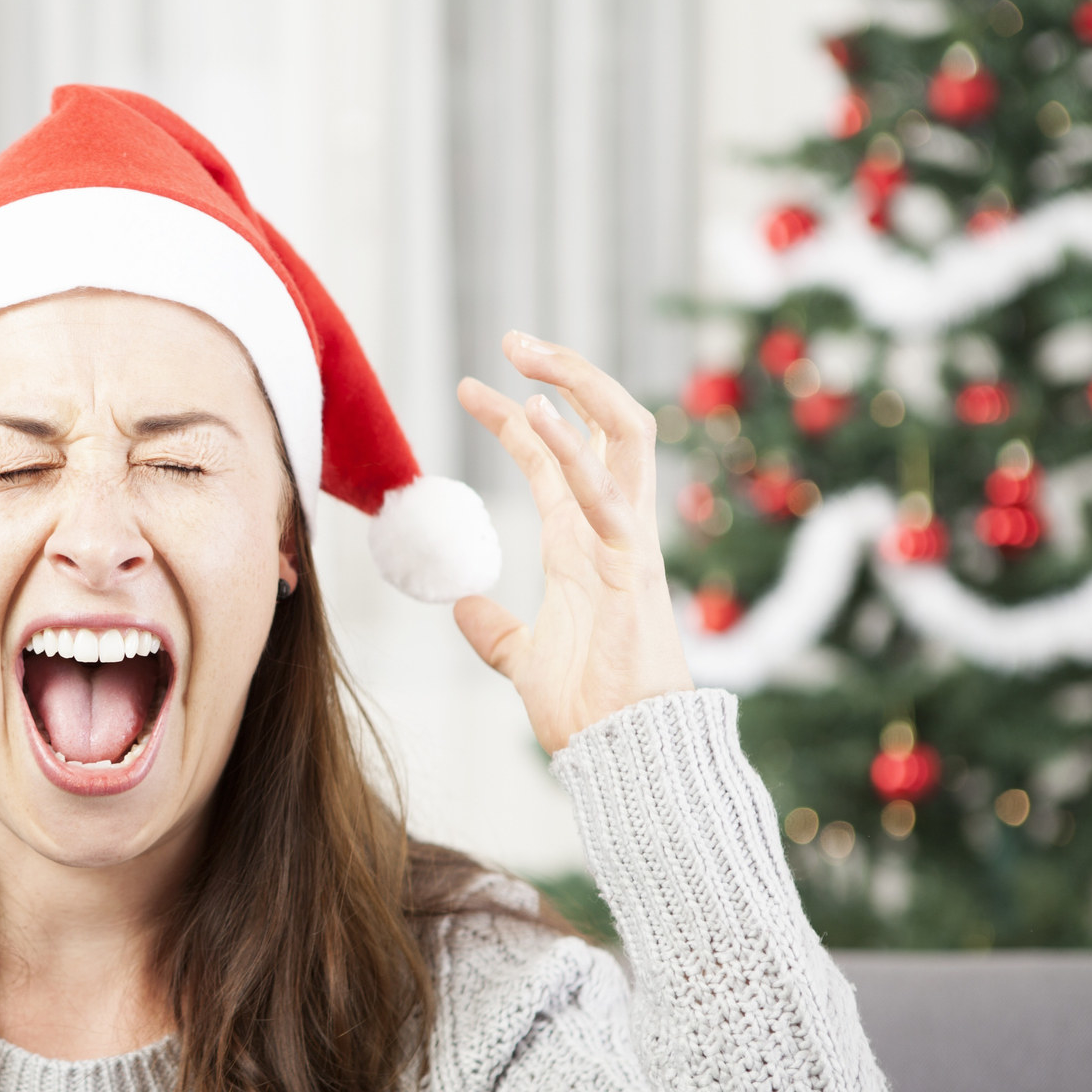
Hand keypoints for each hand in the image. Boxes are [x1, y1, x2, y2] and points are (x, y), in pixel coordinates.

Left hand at [452, 332, 692, 754]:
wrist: (623, 753)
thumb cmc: (587, 710)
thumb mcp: (522, 658)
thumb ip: (494, 628)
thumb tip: (460, 604)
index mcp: (583, 543)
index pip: (552, 458)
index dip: (515, 419)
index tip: (469, 388)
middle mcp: (609, 530)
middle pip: (604, 427)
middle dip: (566, 376)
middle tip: (515, 338)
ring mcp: (626, 543)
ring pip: (621, 439)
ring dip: (577, 388)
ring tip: (527, 353)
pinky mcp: (631, 567)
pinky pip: (608, 495)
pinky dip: (576, 451)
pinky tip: (541, 415)